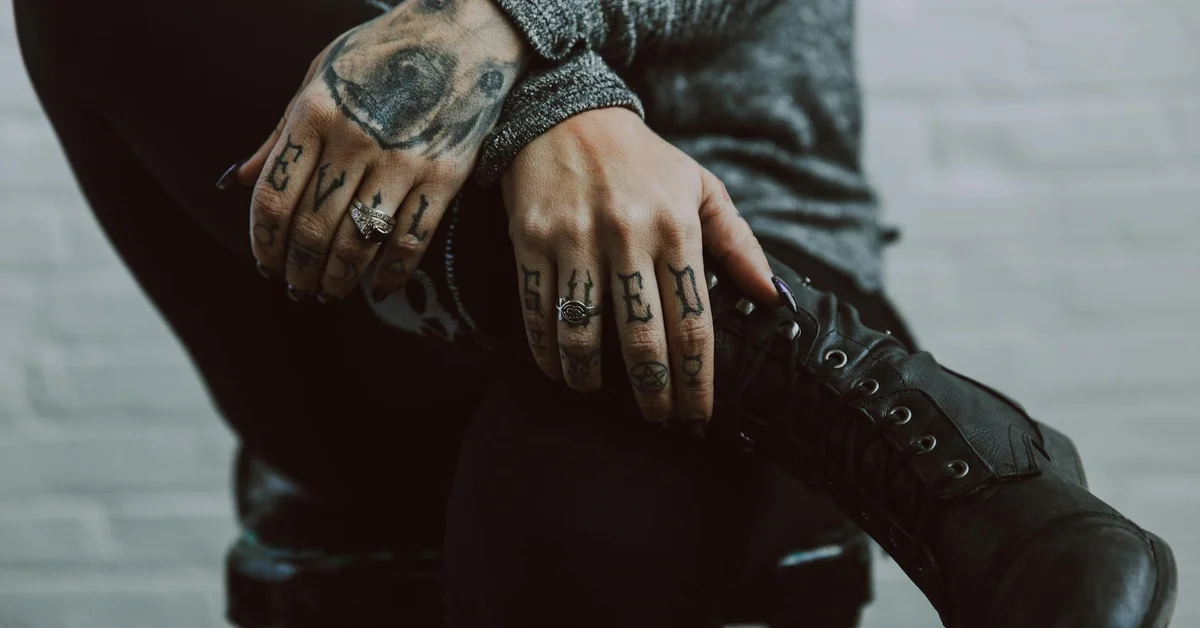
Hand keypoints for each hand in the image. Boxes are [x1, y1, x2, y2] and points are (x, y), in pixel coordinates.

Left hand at [235, 0, 527, 300]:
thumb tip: (238, 180)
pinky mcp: (444, 176)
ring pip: (359, 241)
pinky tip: (378, 287)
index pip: (274, 196)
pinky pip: (410, 240)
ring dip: (338, 279)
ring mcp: (403, 161)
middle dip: (299, 268)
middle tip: (296, 287)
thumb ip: (283, 132)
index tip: (264, 262)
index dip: (263, 240)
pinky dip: (391, 273)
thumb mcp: (320, 75)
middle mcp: (355, 140)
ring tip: (328, 292)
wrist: (463, 35)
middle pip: (313, 227)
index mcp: (315, 113)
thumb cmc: (384, 53)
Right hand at [502, 108, 777, 422]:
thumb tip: (770, 298)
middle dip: (653, 393)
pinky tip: (558, 369)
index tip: (698, 414)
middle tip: (660, 420)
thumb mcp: (700, 187)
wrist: (565, 114)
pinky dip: (546, 351)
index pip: (692, 323)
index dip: (697, 379)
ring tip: (599, 396)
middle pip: (642, 339)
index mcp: (676, 228)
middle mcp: (627, 236)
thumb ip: (739, 243)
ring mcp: (575, 240)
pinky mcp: (532, 240)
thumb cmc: (642, 159)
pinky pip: (537, 311)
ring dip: (590, 379)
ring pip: (583, 333)